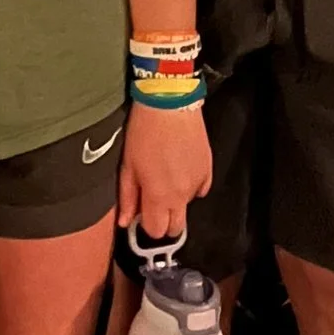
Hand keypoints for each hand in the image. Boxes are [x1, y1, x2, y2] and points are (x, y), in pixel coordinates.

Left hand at [117, 98, 211, 243]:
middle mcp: (181, 196)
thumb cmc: (145, 131)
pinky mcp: (208, 170)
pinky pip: (200, 190)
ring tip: (165, 174)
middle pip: (176, 228)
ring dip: (176, 200)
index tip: (142, 211)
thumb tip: (125, 222)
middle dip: (164, 221)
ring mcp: (197, 184)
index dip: (147, 224)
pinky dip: (190, 186)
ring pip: (187, 206)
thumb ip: (127, 197)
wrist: (171, 103)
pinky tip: (180, 168)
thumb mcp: (128, 164)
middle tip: (153, 200)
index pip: (156, 231)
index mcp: (159, 197)